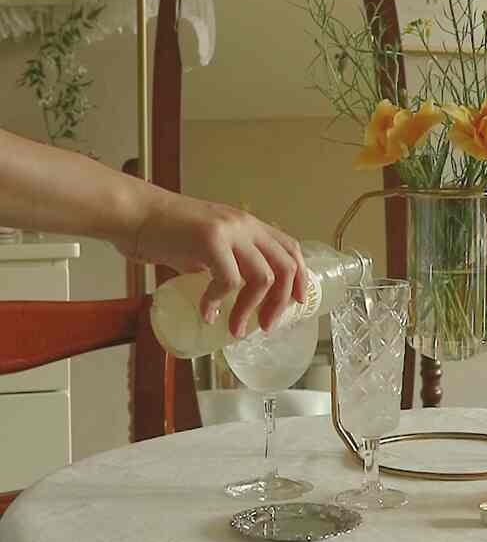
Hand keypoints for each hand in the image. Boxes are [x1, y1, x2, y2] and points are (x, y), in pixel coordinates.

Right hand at [115, 190, 306, 335]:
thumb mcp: (205, 245)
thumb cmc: (162, 231)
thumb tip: (232, 294)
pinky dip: (218, 302)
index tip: (296, 305)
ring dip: (250, 310)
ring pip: (263, 277)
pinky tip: (206, 312)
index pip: (290, 249)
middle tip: (265, 326)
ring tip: (235, 328)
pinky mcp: (209, 240)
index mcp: (247, 225)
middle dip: (281, 303)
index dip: (300, 279)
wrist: (132, 213)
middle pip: (286, 266)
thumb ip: (224, 262)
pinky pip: (229, 281)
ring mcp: (229, 230)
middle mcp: (244, 224)